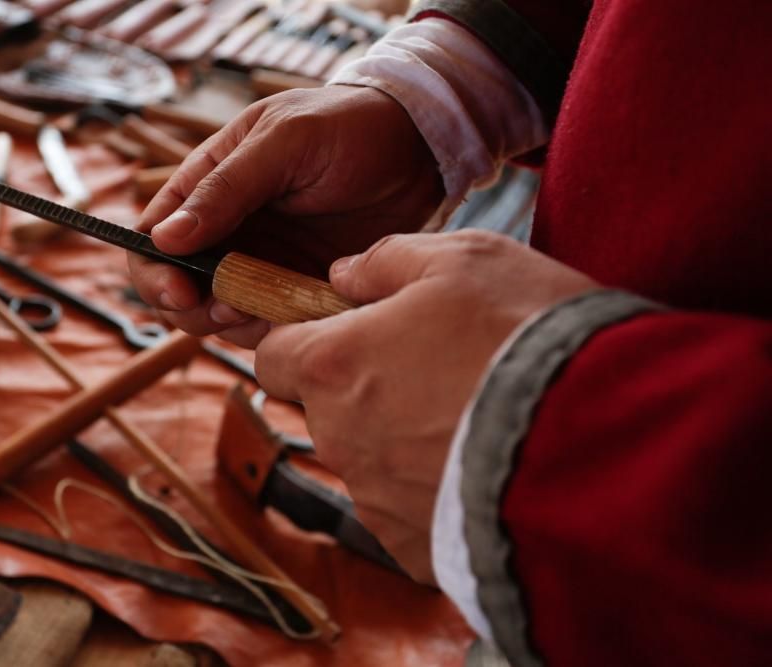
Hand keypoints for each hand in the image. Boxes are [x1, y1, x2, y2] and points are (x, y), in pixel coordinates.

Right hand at [129, 85, 443, 347]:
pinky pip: (267, 326)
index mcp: (206, 186)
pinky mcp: (294, 290)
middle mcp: (225, 230)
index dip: (154, 272)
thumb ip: (225, 188)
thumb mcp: (284, 142)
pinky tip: (299, 316)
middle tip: (229, 309)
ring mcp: (258, 264)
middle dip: (191, 310)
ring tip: (267, 309)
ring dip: (231, 325)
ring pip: (217, 316)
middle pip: (176, 288)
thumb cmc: (347, 127)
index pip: (151, 238)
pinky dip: (274, 333)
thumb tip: (165, 238)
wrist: (419, 150)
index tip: (181, 291)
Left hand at [255, 230, 598, 582]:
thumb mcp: (464, 258)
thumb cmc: (527, 335)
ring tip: (478, 417)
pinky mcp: (416, 548)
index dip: (299, 340)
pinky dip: (436, 488)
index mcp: (334, 366)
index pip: (272, 356)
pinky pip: (410, 510)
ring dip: (404, 438)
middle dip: (364, 387)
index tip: (339, 331)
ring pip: (369, 458)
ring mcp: (376, 500)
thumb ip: (387, 260)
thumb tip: (343, 275)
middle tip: (436, 367)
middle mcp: (339, 439)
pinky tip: (488, 466)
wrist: (603, 443)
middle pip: (324, 408)